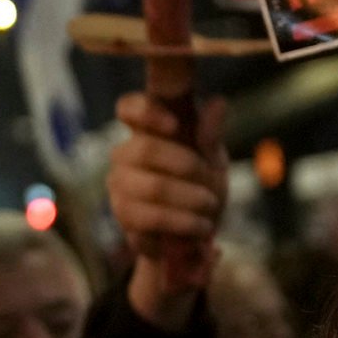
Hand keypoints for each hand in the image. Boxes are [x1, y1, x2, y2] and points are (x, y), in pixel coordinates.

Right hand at [108, 89, 232, 327]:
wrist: (195, 234)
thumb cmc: (202, 187)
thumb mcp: (213, 159)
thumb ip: (210, 135)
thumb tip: (218, 102)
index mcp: (147, 131)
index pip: (128, 108)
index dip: (145, 111)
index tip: (174, 125)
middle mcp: (126, 154)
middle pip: (144, 149)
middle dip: (187, 166)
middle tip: (212, 181)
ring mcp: (120, 185)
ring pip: (153, 187)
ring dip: (191, 198)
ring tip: (210, 206)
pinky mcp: (124, 216)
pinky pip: (152, 217)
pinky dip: (184, 222)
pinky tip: (201, 226)